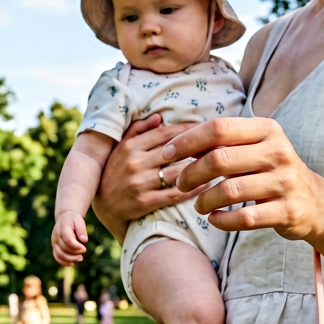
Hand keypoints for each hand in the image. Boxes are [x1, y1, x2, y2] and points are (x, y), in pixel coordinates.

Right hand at [51, 211, 88, 264]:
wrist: (64, 219)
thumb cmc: (73, 220)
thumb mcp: (79, 221)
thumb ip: (81, 230)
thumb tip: (84, 240)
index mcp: (62, 227)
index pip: (68, 240)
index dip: (76, 247)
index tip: (84, 248)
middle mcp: (56, 236)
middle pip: (64, 248)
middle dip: (75, 252)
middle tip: (84, 250)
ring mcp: (54, 242)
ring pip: (60, 254)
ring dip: (70, 259)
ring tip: (80, 258)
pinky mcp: (54, 247)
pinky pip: (57, 257)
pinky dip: (64, 262)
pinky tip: (72, 263)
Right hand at [91, 114, 206, 238]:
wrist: (104, 207)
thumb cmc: (115, 172)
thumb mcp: (121, 148)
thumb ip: (138, 130)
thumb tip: (159, 117)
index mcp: (129, 146)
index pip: (164, 133)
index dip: (187, 129)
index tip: (205, 127)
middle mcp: (134, 163)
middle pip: (174, 151)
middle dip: (198, 147)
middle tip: (218, 144)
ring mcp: (139, 183)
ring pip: (177, 172)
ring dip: (199, 168)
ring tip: (216, 163)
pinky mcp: (144, 202)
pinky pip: (174, 194)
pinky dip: (192, 189)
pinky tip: (206, 184)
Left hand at [169, 117, 323, 246]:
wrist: (316, 202)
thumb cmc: (272, 172)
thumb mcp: (255, 148)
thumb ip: (222, 144)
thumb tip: (176, 147)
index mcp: (267, 129)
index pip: (218, 128)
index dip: (187, 141)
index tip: (168, 155)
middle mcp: (278, 152)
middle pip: (219, 159)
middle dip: (191, 173)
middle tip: (180, 184)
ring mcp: (285, 182)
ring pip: (228, 190)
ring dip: (204, 201)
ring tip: (199, 206)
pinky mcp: (288, 211)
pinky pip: (244, 218)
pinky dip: (222, 221)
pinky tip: (215, 219)